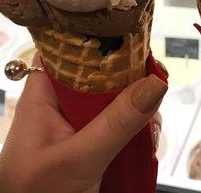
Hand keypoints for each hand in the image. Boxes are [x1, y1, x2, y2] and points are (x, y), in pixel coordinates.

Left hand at [0, 56, 166, 192]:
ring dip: (139, 114)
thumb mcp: (79, 156)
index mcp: (44, 94)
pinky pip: (120, 127)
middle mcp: (62, 104)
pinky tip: (147, 144)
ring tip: (151, 132)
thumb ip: (117, 121)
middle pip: (103, 76)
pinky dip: (137, 133)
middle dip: (133, 86)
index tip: (137, 46)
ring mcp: (79, 125)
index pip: (71, 49)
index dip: (102, 43)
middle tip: (152, 100)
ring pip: (117, 103)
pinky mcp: (92, 145)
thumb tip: (156, 83)